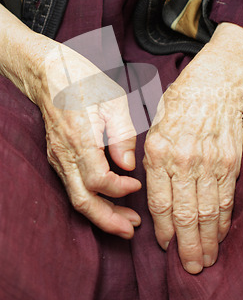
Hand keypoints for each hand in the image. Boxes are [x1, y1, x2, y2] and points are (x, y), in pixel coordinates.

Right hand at [0, 4, 140, 238]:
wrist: (47, 70)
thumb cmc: (83, 79)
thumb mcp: (112, 98)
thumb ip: (122, 134)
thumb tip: (128, 166)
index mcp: (80, 138)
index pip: (99, 180)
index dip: (120, 190)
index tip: (138, 185)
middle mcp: (65, 153)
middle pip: (83, 200)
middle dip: (108, 220)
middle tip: (132, 229)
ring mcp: (58, 157)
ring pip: (76, 197)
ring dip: (101, 214)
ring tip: (126, 222)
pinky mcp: (58, 156)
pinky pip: (73, 186)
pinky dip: (92, 199)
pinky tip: (110, 200)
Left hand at [144, 23, 242, 272]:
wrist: (214, 84)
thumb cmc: (178, 103)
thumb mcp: (152, 126)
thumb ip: (150, 161)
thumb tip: (152, 196)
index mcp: (158, 152)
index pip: (159, 203)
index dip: (163, 230)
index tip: (164, 246)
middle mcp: (184, 161)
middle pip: (186, 214)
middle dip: (187, 246)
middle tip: (190, 268)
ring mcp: (210, 162)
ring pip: (209, 211)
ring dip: (208, 239)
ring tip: (207, 259)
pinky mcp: (230, 161)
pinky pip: (227, 197)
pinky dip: (224, 220)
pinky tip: (221, 234)